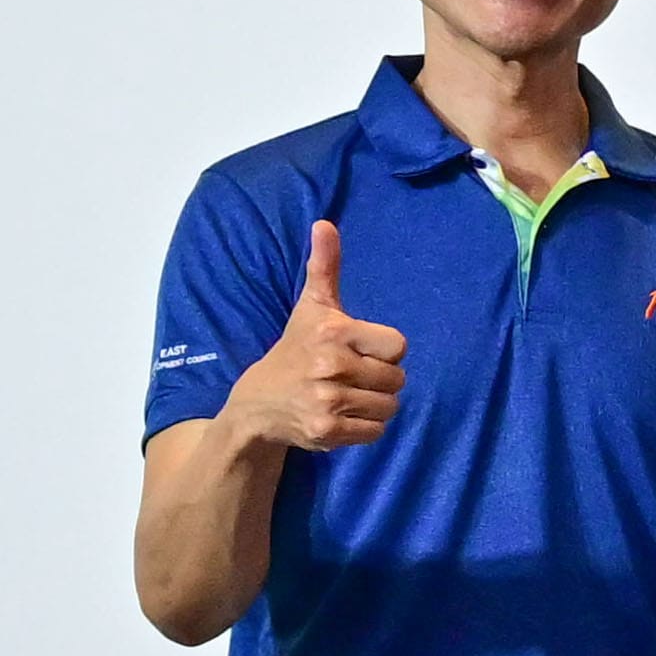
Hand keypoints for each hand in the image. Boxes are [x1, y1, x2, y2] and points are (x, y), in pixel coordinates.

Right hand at [227, 219, 401, 454]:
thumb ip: (324, 266)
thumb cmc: (295, 348)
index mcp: (333, 332)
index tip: (359, 350)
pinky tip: (342, 415)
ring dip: (375, 404)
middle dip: (380, 379)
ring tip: (347, 395)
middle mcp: (331, 366)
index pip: (398, 346)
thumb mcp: (311, 306)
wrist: (258, 403)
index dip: (383, 350)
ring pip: (390, 407)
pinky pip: (375, 432)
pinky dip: (365, 427)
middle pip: (397, 379)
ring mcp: (328, 402)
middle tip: (351, 375)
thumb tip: (325, 223)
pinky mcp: (327, 432)